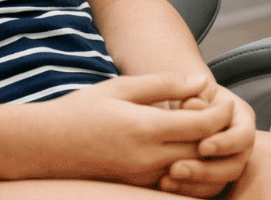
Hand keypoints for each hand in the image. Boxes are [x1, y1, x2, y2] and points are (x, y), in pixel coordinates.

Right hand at [41, 73, 232, 186]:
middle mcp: (147, 159)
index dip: (221, 114)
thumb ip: (165, 84)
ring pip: (193, 172)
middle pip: (204, 152)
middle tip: (222, 116)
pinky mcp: (136, 188)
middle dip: (220, 135)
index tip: (224, 102)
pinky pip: (174, 182)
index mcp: (145, 129)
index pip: (203, 126)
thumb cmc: (83, 110)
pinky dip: (189, 168)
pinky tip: (185, 149)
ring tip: (206, 132)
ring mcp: (142, 179)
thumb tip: (201, 82)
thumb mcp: (123, 87)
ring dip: (207, 154)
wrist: (46, 145)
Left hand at [157, 85, 255, 196]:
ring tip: (166, 179)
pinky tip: (164, 183)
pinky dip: (185, 189)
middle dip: (206, 171)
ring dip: (193, 184)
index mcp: (241, 118)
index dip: (226, 143)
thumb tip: (192, 106)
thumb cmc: (190, 93)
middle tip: (176, 169)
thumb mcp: (192, 87)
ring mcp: (226, 163)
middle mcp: (238, 145)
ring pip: (219, 184)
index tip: (202, 147)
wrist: (182, 105)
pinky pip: (203, 191)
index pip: (244, 136)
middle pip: (234, 166)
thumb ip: (194, 95)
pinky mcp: (210, 177)